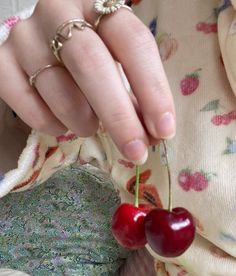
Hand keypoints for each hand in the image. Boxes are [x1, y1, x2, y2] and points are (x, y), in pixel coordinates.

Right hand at [0, 0, 174, 163]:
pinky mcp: (2, 62)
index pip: (132, 42)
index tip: (163, 129)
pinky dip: (50, 123)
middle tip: (135, 151)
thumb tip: (152, 134)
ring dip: (82, 121)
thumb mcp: (118, 65)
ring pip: (59, 90)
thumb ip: (135, 95)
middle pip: (91, 64)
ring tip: (90, 125)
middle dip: (118, 117)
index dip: (152, 89)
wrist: (44, 45)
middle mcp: (58, 12)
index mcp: (99, 7)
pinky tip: (60, 122)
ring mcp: (25, 36)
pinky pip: (26, 103)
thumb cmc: (91, 58)